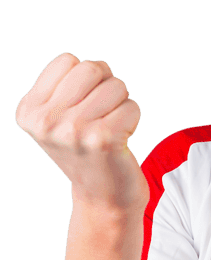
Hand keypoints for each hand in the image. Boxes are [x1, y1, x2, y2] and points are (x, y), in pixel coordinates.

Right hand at [15, 52, 148, 211]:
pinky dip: (133, 119)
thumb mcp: (58, 118)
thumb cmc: (86, 150)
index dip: (86, 79)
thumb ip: (66, 85)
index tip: (83, 107)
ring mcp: (73, 131)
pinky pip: (132, 107)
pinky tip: (121, 140)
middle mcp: (46, 121)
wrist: (102, 199)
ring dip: (121, 104)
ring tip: (110, 129)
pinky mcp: (102, 140)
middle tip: (102, 116)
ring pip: (116, 85)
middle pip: (92, 68)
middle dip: (106, 86)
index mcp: (28, 111)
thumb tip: (96, 66)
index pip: (68, 60)